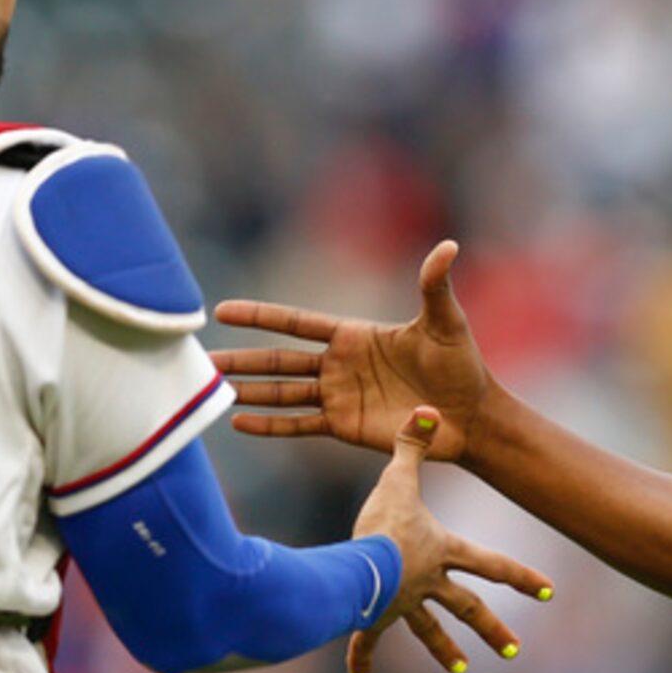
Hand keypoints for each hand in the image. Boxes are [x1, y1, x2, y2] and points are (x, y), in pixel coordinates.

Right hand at [215, 241, 491, 462]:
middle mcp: (338, 364)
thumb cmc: (460, 365)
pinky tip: (238, 422)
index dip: (260, 317)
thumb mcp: (446, 322)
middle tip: (200, 359)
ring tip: (210, 390)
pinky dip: (270, 425)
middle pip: (279, 359)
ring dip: (247, 391)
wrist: (470, 416)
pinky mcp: (344, 425)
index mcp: (353, 334)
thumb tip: (447, 247)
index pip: (296, 322)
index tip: (223, 310)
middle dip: (241, 358)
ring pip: (281, 392)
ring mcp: (338, 395)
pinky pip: (299, 424)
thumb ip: (435, 287)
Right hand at [347, 408, 551, 672]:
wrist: (356, 566)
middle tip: (514, 649)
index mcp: (443, 552)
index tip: (548, 591)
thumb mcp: (397, 478)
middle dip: (493, 628)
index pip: (492, 565)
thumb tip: (428, 407)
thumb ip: (410, 444)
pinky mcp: (373, 616)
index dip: (521, 575)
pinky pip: (368, 640)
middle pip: (469, 607)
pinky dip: (362, 657)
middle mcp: (430, 582)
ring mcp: (404, 603)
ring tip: (462, 669)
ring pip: (429, 630)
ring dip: (444, 650)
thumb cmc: (383, 523)